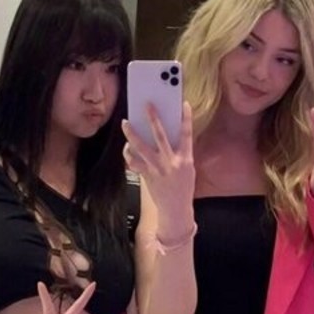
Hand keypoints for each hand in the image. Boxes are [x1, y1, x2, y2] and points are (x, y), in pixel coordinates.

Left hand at [122, 100, 195, 236]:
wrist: (176, 208)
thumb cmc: (183, 186)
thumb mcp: (188, 168)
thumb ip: (179, 151)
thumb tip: (167, 133)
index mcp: (185, 159)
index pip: (187, 134)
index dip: (186, 119)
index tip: (185, 104)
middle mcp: (171, 162)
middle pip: (160, 136)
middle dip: (154, 119)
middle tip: (147, 105)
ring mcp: (157, 168)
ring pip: (141, 147)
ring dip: (131, 134)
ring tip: (125, 122)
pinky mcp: (147, 175)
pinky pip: (133, 162)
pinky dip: (128, 153)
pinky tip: (126, 147)